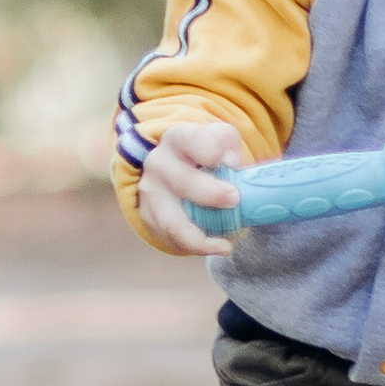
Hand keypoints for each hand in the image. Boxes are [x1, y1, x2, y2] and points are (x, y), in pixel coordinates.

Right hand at [136, 117, 248, 254]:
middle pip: (181, 181)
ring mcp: (151, 193)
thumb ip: (229, 146)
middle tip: (235, 200)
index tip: (225, 161)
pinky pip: (172, 239)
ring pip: (171, 221)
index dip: (207, 150)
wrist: (183, 169)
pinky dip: (197, 247)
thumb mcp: (222, 141)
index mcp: (178, 138)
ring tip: (226, 246)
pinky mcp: (149, 217)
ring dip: (199, 237)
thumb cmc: (208, 154)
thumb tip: (230, 164)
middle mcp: (158, 163)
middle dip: (210, 194)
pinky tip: (219, 247)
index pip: (189, 139)